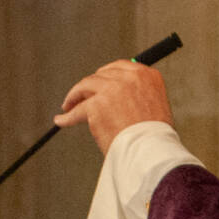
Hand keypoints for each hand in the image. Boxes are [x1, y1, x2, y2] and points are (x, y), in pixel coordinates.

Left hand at [56, 61, 173, 154]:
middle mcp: (129, 78)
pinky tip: (62, 119)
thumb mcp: (156, 106)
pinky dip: (67, 117)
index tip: (98, 82)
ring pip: (85, 87)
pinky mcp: (96, 105)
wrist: (151, 151)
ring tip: (68, 106)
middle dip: (90, 86)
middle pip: (101, 76)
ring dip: (75, 96)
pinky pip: (76, 110)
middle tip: (82, 95)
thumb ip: (140, 95)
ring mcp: (111, 89)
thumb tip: (119, 97)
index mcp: (148, 76)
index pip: (120, 67)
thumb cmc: (155, 137)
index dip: (106, 75)